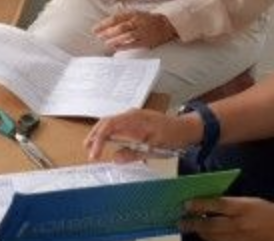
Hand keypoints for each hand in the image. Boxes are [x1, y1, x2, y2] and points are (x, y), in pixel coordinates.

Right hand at [84, 108, 200, 160]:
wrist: (186, 128)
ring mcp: (132, 116)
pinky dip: (108, 131)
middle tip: (87, 150)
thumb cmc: (172, 136)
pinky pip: (116, 123)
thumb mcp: (153, 149)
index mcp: (135, 120)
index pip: (109, 126)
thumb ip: (133, 153)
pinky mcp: (134, 119)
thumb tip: (115, 158)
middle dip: (94, 136)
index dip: (98, 140)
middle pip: (105, 122)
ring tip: (92, 146)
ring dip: (99, 133)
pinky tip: (106, 140)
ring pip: (109, 122)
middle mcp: (131, 115)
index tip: (93, 154)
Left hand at [93, 11, 177, 49]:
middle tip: (98, 36)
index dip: (104, 23)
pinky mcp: (146, 41)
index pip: (116, 18)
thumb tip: (105, 24)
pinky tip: (116, 48)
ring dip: (115, 39)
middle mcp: (137, 21)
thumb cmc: (146, 19)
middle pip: (120, 26)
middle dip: (108, 32)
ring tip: (106, 43)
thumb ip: (121, 18)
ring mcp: (142, 31)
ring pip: (127, 35)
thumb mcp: (134, 13)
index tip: (95, 29)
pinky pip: (134, 43)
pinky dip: (124, 45)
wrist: (165, 24)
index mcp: (133, 14)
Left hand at [179, 197, 273, 240]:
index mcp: (245, 208)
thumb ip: (231, 205)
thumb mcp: (252, 202)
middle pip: (211, 226)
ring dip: (201, 234)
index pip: (216, 205)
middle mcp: (242, 225)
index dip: (199, 205)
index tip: (185, 204)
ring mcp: (243, 240)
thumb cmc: (270, 213)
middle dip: (193, 224)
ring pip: (214, 239)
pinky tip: (207, 238)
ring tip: (192, 228)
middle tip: (180, 221)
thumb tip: (207, 206)